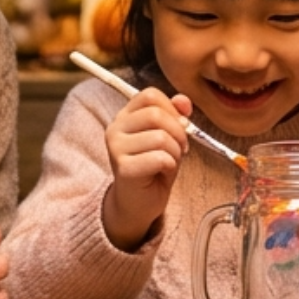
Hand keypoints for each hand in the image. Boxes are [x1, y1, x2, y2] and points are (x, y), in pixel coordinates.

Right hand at [100, 88, 190, 249]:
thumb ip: (175, 115)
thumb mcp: (168, 136)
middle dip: (178, 132)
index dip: (172, 108)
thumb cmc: (153, 168)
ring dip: (175, 151)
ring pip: (160, 137)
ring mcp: (116, 149)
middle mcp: (115, 129)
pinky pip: (160, 158)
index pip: (150, 95)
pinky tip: (163, 172)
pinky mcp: (123, 168)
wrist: (138, 203)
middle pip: (156, 115)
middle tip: (181, 148)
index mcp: (125, 116)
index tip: (180, 125)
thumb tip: (184, 100)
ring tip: (170, 162)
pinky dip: (170, 165)